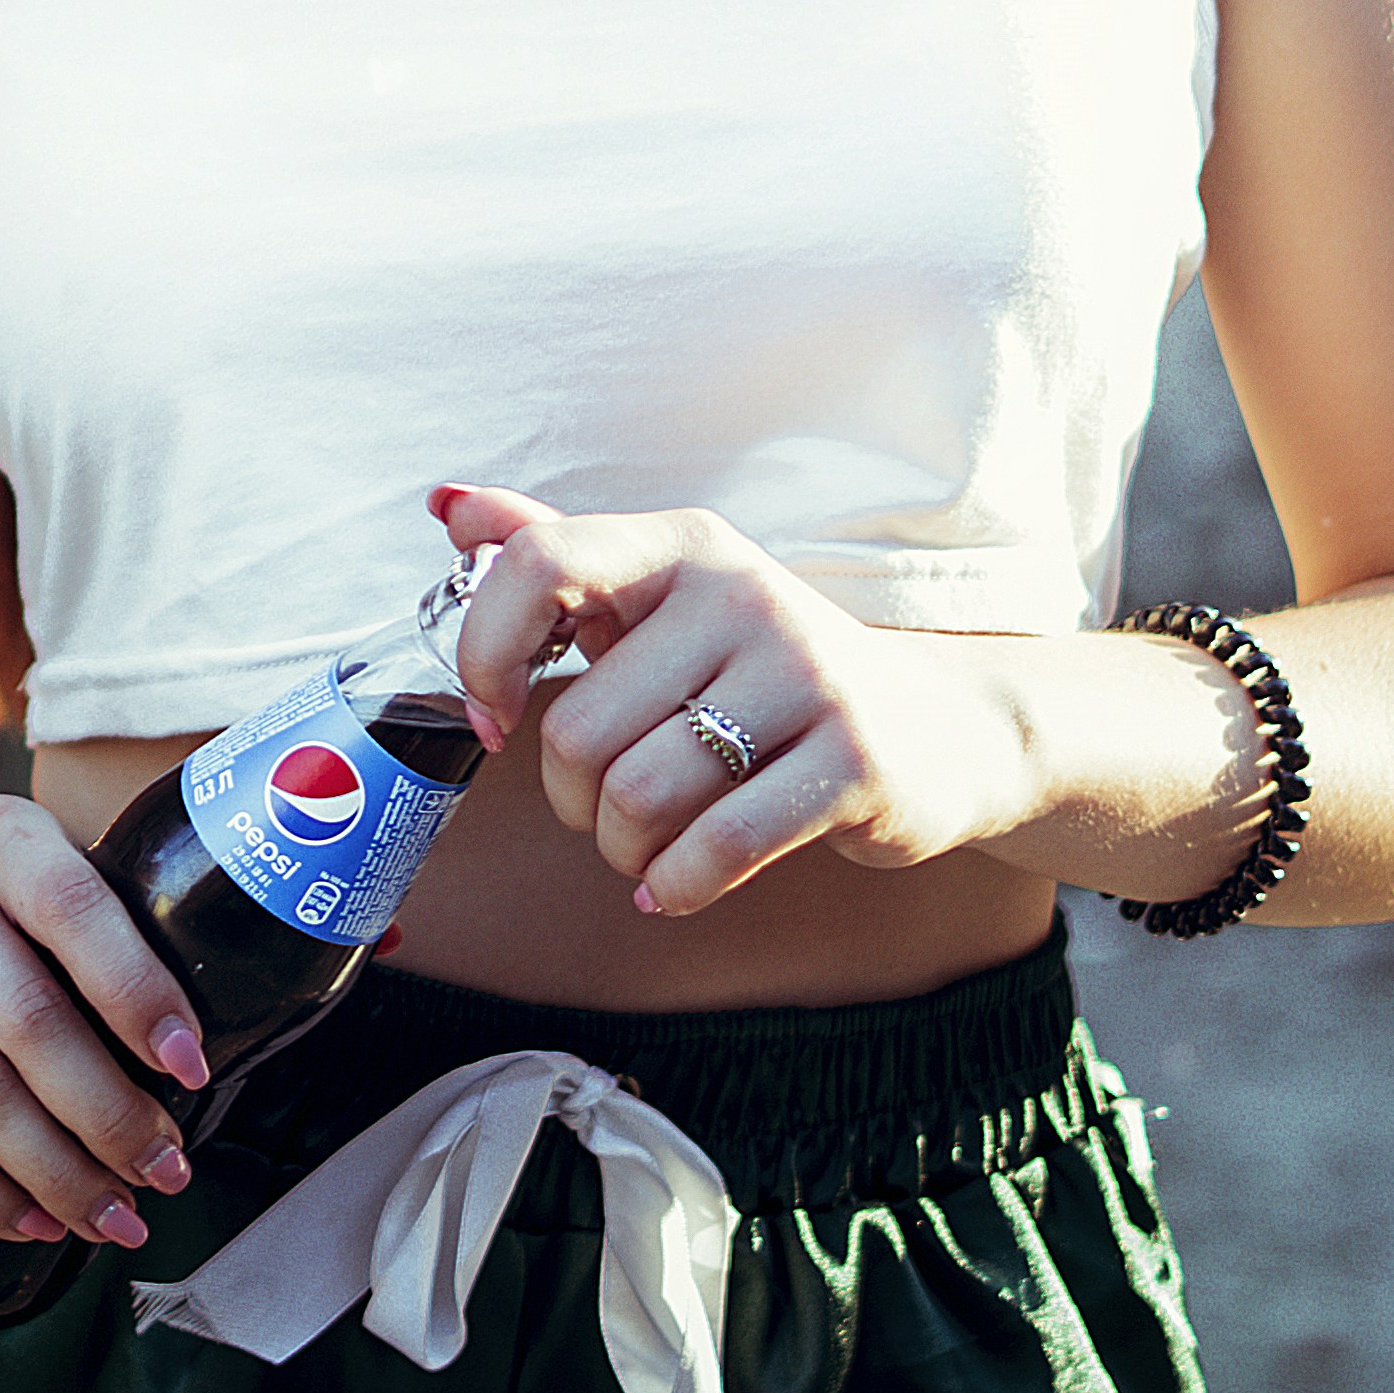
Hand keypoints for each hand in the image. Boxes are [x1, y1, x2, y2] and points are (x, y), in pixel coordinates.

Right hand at [0, 796, 209, 1250]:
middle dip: (110, 1114)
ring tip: (113, 1215)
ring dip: (56, 1170)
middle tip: (165, 1170)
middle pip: (28, 1020)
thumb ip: (103, 935)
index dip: (138, 991)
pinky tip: (34, 1221)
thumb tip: (216, 1046)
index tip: (191, 1069)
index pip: (73, 908)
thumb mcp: (25, 886)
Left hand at [438, 485, 1050, 916]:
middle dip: (571, 800)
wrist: (942, 727)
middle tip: (606, 810)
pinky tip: (678, 883)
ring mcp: (807, 675)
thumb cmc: (767, 671)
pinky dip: (678, 885)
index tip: (493, 717)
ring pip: (639, 797)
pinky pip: (715, 848)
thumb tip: (452, 507)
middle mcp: (744, 594)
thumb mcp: (670, 602)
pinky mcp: (853, 762)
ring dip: (624, 851)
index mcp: (685, 546)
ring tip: (650, 847)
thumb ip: (560, 555)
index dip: (485, 653)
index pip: (540, 564)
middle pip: (578, 728)